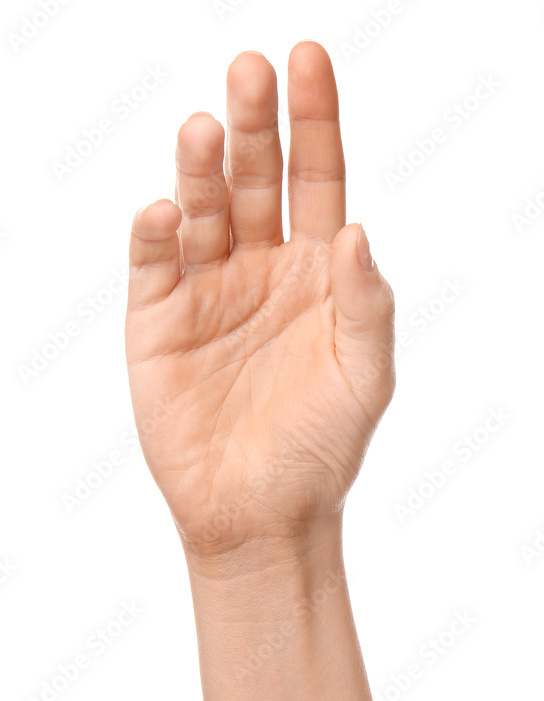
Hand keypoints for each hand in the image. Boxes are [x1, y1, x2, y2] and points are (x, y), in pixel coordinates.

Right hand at [125, 42, 394, 554]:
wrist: (260, 514)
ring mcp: (207, 292)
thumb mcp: (365, 376)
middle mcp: (260, 270)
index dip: (315, 122)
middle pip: (256, 180)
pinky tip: (166, 211)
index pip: (317, 181)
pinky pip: (153, 265)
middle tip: (250, 71)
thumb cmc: (320, 449)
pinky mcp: (157, 323)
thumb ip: (367, 304)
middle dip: (255, 126)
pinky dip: (155, 234)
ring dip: (202, 170)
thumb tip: (361, 232)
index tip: (308, 62)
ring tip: (207, 130)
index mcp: (316, 274)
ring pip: (203, 211)